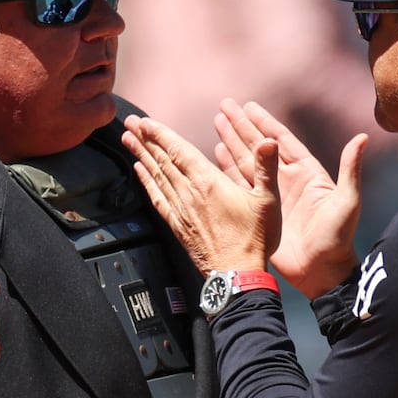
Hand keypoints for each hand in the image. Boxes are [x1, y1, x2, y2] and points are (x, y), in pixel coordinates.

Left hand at [122, 113, 278, 275]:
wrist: (237, 276)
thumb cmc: (254, 240)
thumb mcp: (268, 200)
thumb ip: (266, 167)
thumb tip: (269, 140)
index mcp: (209, 183)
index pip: (179, 151)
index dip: (160, 134)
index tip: (145, 121)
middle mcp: (189, 194)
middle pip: (162, 160)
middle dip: (145, 139)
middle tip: (130, 122)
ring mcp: (181, 210)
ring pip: (156, 176)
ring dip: (141, 155)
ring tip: (128, 139)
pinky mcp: (177, 225)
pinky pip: (156, 198)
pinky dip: (146, 182)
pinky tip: (139, 172)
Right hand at [214, 99, 364, 297]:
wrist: (322, 273)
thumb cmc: (338, 239)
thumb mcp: (348, 202)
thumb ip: (351, 169)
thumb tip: (362, 137)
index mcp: (307, 173)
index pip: (282, 140)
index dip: (265, 122)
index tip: (249, 106)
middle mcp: (287, 180)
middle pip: (260, 146)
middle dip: (242, 126)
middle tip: (224, 107)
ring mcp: (272, 196)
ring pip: (247, 162)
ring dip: (232, 143)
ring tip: (217, 124)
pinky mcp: (261, 211)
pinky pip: (241, 185)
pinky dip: (228, 169)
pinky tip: (217, 154)